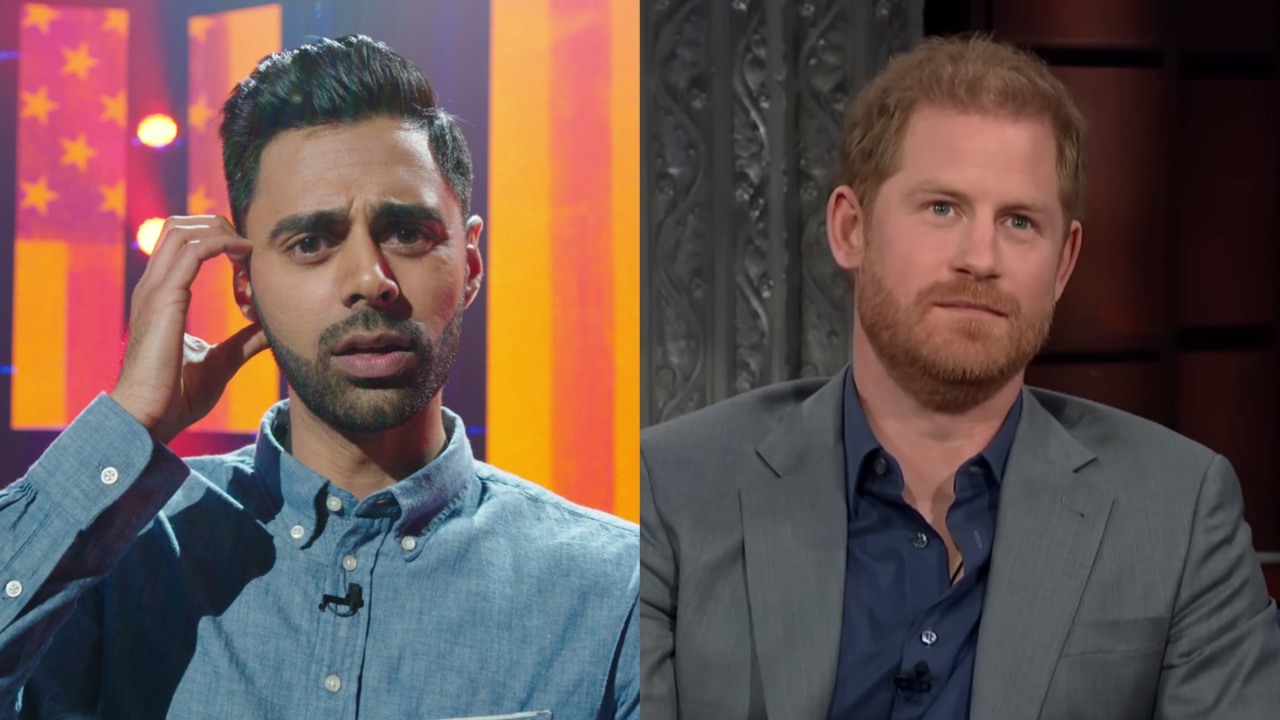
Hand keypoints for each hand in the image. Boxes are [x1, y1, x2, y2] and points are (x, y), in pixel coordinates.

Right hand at [110, 216, 268, 443]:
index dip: (219, 244)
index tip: (249, 270)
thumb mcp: (222, 361)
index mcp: (162, 296)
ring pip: (184, 229)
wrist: (148, 417)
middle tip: (251, 254)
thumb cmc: (177, 395)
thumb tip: (272, 329)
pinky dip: (223, 245)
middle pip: (181, 226)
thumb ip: (245, 341)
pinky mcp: (164, 298)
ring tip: (250, 255)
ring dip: (223, 234)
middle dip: (221, 229)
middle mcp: (154, 286)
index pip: (184, 245)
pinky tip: (245, 257)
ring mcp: (155, 289)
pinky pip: (194, 250)